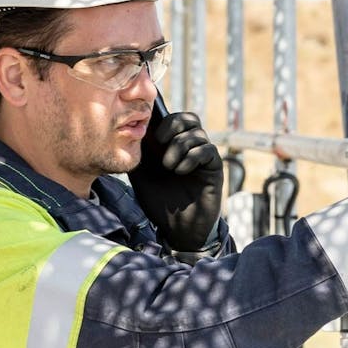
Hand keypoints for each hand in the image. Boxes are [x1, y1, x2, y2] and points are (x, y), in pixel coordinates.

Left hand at [130, 105, 224, 251]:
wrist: (177, 229)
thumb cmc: (159, 203)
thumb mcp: (141, 174)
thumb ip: (139, 151)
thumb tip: (133, 128)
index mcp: (172, 146)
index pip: (174, 117)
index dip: (162, 117)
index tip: (150, 131)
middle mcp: (190, 148)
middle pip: (190, 118)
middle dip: (173, 125)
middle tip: (160, 141)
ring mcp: (203, 158)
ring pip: (198, 133)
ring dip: (179, 146)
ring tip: (168, 166)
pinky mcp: (214, 168)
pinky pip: (208, 150)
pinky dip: (191, 157)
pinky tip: (180, 171)